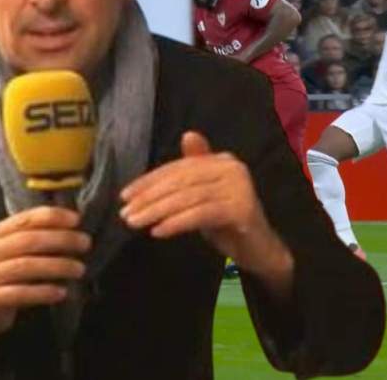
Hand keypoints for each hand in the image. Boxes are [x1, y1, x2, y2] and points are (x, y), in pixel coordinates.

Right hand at [0, 207, 89, 343]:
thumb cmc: (7, 275)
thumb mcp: (14, 253)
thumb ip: (35, 238)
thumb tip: (74, 225)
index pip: (25, 218)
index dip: (52, 217)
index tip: (77, 220)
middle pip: (27, 241)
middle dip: (60, 240)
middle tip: (85, 243)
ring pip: (25, 266)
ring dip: (57, 266)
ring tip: (79, 269)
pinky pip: (19, 294)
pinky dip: (43, 292)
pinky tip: (61, 292)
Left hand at [120, 132, 274, 264]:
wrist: (261, 252)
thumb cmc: (227, 223)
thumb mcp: (203, 196)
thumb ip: (191, 173)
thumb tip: (187, 134)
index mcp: (221, 160)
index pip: (178, 168)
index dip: (150, 181)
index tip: (125, 196)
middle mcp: (232, 168)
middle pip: (181, 181)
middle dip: (149, 197)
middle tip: (126, 212)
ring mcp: (239, 187)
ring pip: (188, 197)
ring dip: (157, 211)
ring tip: (135, 223)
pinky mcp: (241, 209)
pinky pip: (201, 214)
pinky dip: (176, 222)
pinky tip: (158, 232)